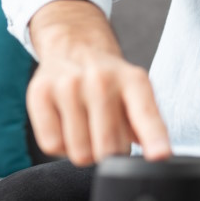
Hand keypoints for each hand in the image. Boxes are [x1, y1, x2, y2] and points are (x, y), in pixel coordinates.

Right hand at [26, 0, 170, 166]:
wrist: (74, 45)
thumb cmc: (108, 80)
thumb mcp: (136, 94)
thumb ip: (148, 126)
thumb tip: (156, 154)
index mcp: (133, 81)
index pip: (145, 113)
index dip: (154, 138)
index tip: (160, 155)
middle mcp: (101, 80)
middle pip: (108, 149)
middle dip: (109, 154)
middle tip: (106, 135)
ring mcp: (68, 85)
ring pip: (79, 152)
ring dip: (84, 150)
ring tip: (86, 127)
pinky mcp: (39, 93)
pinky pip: (52, 145)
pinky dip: (61, 145)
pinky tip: (66, 125)